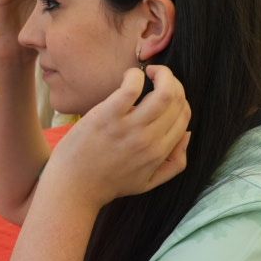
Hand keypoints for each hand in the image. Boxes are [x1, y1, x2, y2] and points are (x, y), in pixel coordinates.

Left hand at [45, 66, 191, 209]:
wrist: (73, 187)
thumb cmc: (108, 183)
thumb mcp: (148, 182)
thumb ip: (175, 163)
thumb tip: (187, 134)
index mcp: (159, 152)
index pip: (184, 116)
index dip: (180, 100)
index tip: (166, 94)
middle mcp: (149, 140)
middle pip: (177, 102)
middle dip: (173, 83)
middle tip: (159, 78)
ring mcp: (128, 127)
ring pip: (164, 93)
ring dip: (164, 75)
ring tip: (152, 72)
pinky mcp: (107, 116)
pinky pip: (132, 87)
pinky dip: (136, 75)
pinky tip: (131, 75)